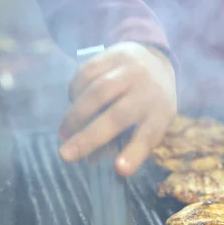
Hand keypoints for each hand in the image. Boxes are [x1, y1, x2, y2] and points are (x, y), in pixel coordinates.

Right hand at [58, 42, 176, 175]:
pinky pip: (87, 74)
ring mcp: (131, 70)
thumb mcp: (147, 125)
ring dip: (75, 115)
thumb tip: (91, 159)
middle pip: (117, 116)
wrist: (155, 60)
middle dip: (89, 138)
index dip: (134, 154)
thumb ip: (124, 144)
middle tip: (66, 156)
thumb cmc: (148, 105)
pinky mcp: (113, 54)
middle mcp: (148, 91)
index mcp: (160, 115)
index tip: (120, 170)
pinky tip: (72, 104)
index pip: (148, 137)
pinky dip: (74, 92)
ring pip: (97, 93)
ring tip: (63, 134)